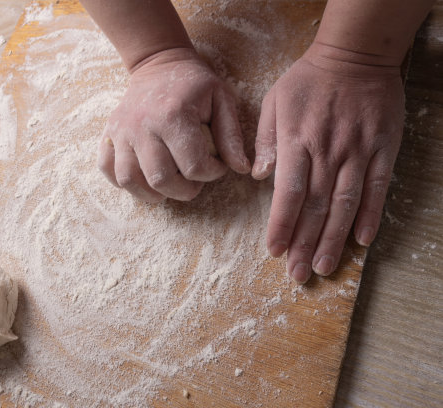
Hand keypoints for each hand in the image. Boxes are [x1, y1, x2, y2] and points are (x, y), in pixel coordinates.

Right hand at [98, 48, 250, 201]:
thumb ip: (231, 136)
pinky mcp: (110, 134)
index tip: (216, 164)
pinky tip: (142, 178)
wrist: (159, 63)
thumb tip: (241, 169)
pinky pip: (106, 168)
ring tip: (168, 187)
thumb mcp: (222, 100)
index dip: (211, 173)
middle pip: (160, 179)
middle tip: (193, 181)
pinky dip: (123, 182)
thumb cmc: (194, 84)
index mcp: (174, 115)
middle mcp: (143, 125)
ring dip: (151, 193)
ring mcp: (122, 131)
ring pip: (129, 180)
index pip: (194, 167)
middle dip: (183, 190)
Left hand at [252, 43, 404, 282]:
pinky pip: (377, 188)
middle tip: (298, 274)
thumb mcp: (273, 102)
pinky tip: (363, 241)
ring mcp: (357, 152)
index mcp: (297, 143)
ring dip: (334, 238)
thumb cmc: (307, 81)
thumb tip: (259, 177)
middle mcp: (327, 152)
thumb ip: (265, 141)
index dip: (281, 226)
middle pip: (315, 207)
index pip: (288, 194)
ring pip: (345, 204)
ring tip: (324, 267)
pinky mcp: (382, 150)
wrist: (355, 55)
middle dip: (305, 243)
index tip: (275, 251)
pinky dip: (370, 215)